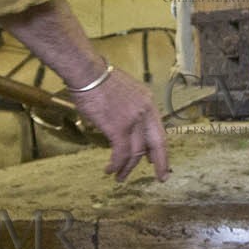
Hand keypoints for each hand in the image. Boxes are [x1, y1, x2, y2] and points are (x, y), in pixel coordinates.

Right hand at [73, 68, 169, 182]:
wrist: (87, 71)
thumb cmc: (97, 78)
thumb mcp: (123, 90)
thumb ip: (128, 107)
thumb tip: (123, 123)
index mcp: (147, 101)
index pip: (158, 129)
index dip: (159, 147)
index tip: (157, 160)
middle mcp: (145, 111)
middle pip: (157, 143)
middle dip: (160, 163)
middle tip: (161, 177)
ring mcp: (133, 120)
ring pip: (137, 152)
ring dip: (128, 167)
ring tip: (121, 177)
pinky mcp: (118, 127)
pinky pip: (121, 153)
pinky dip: (116, 164)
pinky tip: (110, 169)